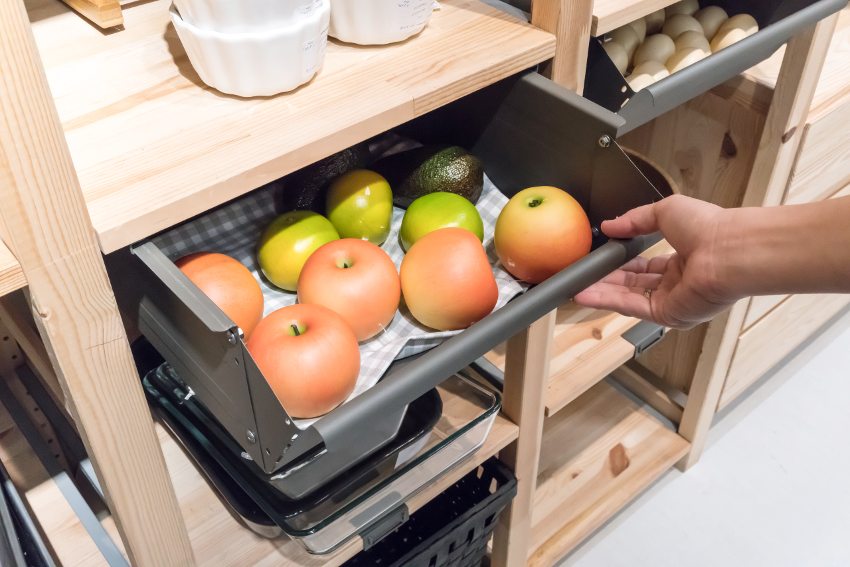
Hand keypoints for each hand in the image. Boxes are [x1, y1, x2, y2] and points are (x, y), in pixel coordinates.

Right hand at [574, 195, 734, 328]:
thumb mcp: (665, 211)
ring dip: (601, 290)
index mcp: (683, 260)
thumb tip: (609, 225)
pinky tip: (585, 293)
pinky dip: (606, 300)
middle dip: (606, 279)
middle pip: (634, 284)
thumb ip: (634, 220)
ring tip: (575, 285)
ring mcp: (673, 300)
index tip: (600, 257)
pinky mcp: (667, 314)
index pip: (645, 266)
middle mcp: (678, 283)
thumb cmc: (708, 227)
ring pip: (629, 296)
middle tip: (582, 274)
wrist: (728, 250)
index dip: (621, 262)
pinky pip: (631, 307)